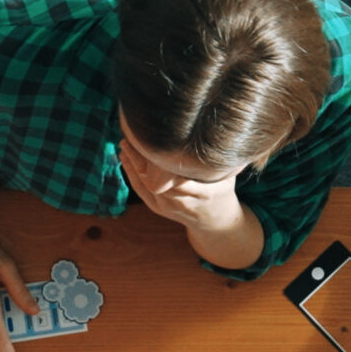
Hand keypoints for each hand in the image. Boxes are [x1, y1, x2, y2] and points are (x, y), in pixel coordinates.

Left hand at [120, 141, 246, 234]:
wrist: (214, 221)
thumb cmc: (221, 191)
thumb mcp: (226, 176)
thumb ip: (215, 161)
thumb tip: (207, 130)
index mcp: (203, 193)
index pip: (178, 177)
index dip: (162, 160)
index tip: (154, 140)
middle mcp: (183, 202)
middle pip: (155, 180)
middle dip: (141, 159)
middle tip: (130, 137)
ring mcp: (168, 207)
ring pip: (145, 184)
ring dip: (132, 164)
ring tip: (124, 144)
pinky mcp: (158, 208)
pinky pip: (141, 190)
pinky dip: (131, 173)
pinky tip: (124, 158)